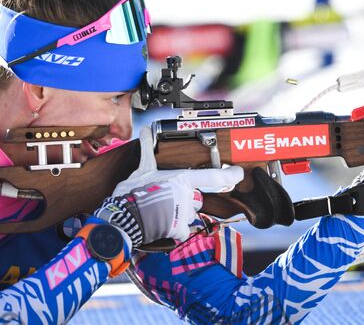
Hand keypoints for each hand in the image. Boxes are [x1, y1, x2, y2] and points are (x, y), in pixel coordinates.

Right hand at [96, 127, 242, 246]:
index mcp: (182, 179)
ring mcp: (185, 213)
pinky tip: (161, 225)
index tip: (238, 173)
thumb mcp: (142, 169)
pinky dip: (173, 230)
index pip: (212, 176)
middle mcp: (187, 196)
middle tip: (165, 200)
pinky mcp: (180, 229)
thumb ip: (147, 152)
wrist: (125, 217)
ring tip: (160, 212)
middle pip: (195, 199)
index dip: (229, 175)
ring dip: (177, 215)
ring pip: (188, 215)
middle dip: (184, 201)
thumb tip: (144, 132)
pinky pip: (182, 231)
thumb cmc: (134, 192)